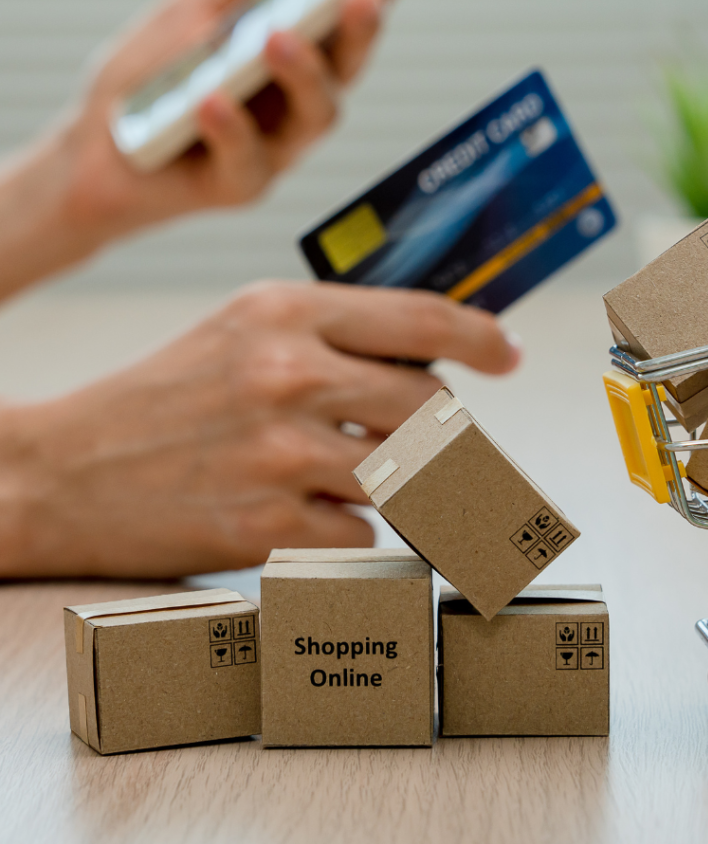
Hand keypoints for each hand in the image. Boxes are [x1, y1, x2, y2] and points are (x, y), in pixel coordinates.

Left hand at [0, 0, 420, 300]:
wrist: (90, 151)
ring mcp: (277, 149)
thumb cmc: (144, 81)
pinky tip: (209, 101)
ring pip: (317, 115)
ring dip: (303, 74)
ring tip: (276, 39)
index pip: (344, 21)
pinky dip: (229, 127)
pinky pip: (249, 159)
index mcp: (291, 59)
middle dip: (361, 31)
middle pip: (347, 69)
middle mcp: (296, 104)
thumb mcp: (186, 12)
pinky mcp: (243, 187)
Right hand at [0, 283, 518, 577]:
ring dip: (403, 484)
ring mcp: (281, 452)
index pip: (419, 318)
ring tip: (360, 479)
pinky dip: (349, 528)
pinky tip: (305, 514)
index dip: (479, 337)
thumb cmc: (165, 397)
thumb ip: (334, 336)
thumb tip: (432, 362)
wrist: (62, 472)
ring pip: (409, 474)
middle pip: (429, 406)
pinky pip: (363, 532)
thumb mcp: (242, 331)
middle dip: (444, 431)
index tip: (508, 354)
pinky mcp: (269, 525)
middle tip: (431, 444)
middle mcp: (288, 373)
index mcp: (283, 311)